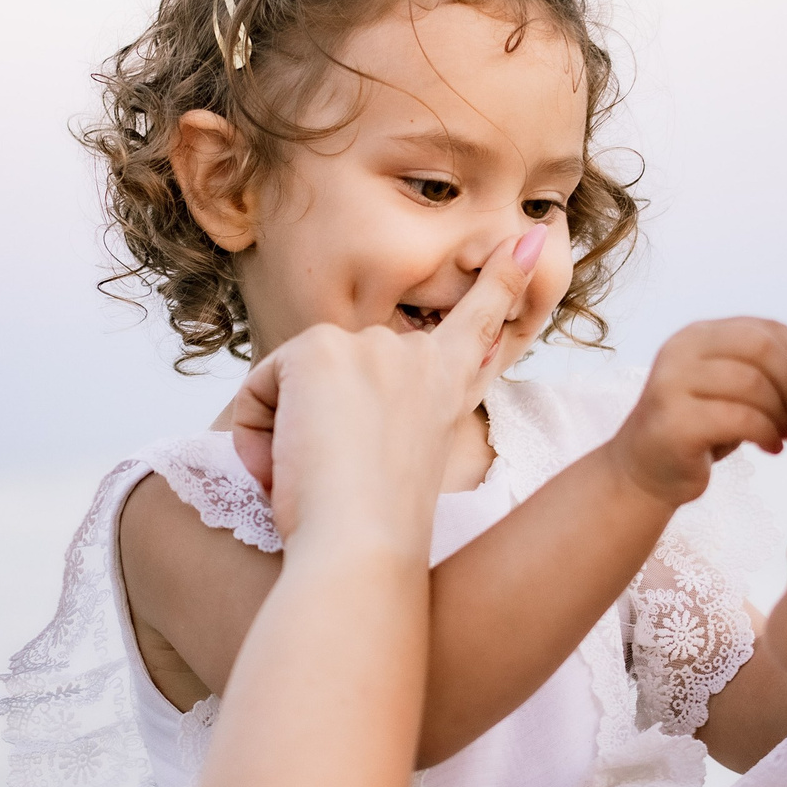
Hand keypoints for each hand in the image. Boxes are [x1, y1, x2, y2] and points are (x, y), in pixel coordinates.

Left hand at [230, 227, 546, 545]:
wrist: (363, 548)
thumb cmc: (377, 532)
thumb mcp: (399, 468)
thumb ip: (395, 420)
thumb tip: (365, 393)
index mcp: (445, 385)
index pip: (478, 321)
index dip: (504, 279)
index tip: (529, 238)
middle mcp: (414, 356)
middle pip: (334, 370)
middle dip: (316, 423)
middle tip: (332, 483)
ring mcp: (369, 348)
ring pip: (292, 384)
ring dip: (284, 435)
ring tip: (313, 480)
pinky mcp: (319, 351)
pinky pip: (259, 389)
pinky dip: (258, 434)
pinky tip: (289, 463)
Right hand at [607, 318, 786, 507]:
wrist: (645, 472)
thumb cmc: (702, 429)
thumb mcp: (733, 387)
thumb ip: (766, 367)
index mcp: (699, 334)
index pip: (767, 328)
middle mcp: (681, 349)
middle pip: (762, 349)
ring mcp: (672, 383)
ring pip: (753, 383)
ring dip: (783, 412)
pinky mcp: (673, 421)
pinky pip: (739, 417)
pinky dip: (766, 432)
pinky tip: (771, 447)